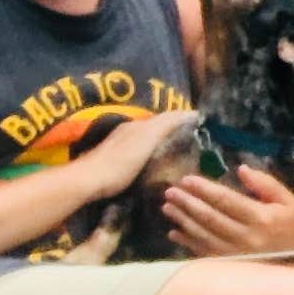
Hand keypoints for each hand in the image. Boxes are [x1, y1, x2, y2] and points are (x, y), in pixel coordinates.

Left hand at [73, 109, 201, 202]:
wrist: (87, 181)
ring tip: (185, 151)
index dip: (187, 118)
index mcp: (139, 125)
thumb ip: (166, 124)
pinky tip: (160, 163)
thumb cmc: (119, 162)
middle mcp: (131, 131)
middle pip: (159, 126)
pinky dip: (155, 152)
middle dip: (178, 129)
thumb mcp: (146, 139)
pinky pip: (143, 151)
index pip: (169, 117)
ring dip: (166, 141)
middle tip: (200, 139)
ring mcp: (122, 146)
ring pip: (150, 138)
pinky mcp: (117, 161)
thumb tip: (190, 113)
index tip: (207, 124)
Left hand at [163, 164, 293, 256]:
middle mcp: (247, 237)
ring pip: (203, 235)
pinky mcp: (231, 264)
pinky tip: (174, 232)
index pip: (226, 200)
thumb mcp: (287, 199)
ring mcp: (237, 253)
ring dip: (183, 220)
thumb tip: (241, 169)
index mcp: (261, 218)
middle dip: (187, 203)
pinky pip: (204, 252)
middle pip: (210, 218)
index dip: (204, 189)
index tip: (187, 179)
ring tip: (168, 207)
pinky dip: (187, 242)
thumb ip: (265, 183)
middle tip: (170, 191)